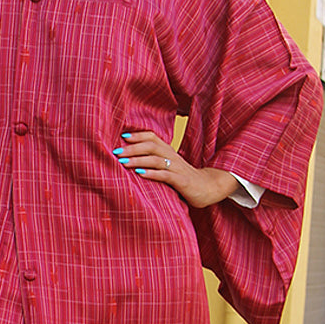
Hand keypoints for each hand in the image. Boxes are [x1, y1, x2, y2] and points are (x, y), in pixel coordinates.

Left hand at [114, 129, 238, 208]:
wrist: (208, 188)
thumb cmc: (183, 178)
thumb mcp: (168, 167)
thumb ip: (153, 161)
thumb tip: (129, 160)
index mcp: (168, 151)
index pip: (152, 138)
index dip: (137, 135)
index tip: (122, 137)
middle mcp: (172, 156)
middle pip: (151, 146)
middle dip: (133, 148)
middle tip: (116, 151)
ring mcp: (177, 168)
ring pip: (156, 159)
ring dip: (138, 159)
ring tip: (123, 162)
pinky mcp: (182, 181)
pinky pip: (166, 175)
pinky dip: (152, 174)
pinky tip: (140, 174)